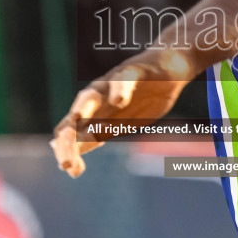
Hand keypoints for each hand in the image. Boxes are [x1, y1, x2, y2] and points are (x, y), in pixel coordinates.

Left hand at [49, 50, 190, 176]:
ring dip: (83, 108)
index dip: (67, 152)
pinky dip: (120, 89)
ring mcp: (112, 83)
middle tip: (67, 162)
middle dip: (68, 140)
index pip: (71, 133)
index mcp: (93, 113)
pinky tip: (119, 101)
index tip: (72, 172)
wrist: (170, 65)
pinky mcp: (133, 71)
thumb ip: (95, 136)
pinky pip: (124, 79)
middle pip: (75, 119)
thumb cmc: (143, 96)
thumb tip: (72, 154)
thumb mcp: (119, 123)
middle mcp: (97, 97)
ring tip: (78, 118)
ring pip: (91, 95)